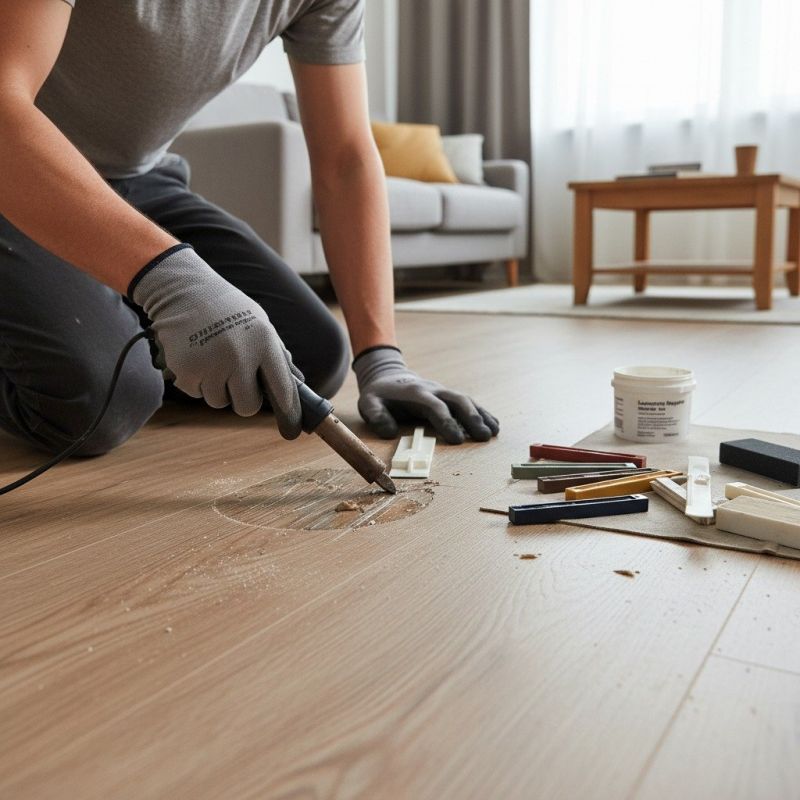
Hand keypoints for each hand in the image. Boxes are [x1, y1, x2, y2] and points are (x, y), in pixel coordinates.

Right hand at [129, 244, 301, 438]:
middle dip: (243, 400)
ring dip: (217, 389)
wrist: (183, 291)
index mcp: (263, 343)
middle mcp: (239, 356)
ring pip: (219, 402)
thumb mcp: (260, 324)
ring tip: (213, 359)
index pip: (282, 388)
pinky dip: (197, 382)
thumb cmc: (228, 309)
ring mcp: (211, 364)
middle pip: (247, 406)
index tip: (292, 429)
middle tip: (237, 381)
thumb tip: (297, 383)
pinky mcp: (186, 370)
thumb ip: (277, 355)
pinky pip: (197, 394)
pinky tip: (196, 357)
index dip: (289, 412)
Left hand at [353, 347, 498, 443]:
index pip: (435, 407)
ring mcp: (443, 391)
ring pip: (466, 400)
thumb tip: (390, 433)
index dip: (447, 422)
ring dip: (482, 415)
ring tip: (494, 432)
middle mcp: (434, 390)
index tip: (458, 440)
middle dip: (472, 418)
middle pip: (457, 401)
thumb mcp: (368, 403)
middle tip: (484, 437)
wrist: (387, 375)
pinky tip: (494, 424)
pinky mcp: (448, 395)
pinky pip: (468, 401)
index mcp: (416, 393)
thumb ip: (376, 417)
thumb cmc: (379, 395)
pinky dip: (482, 412)